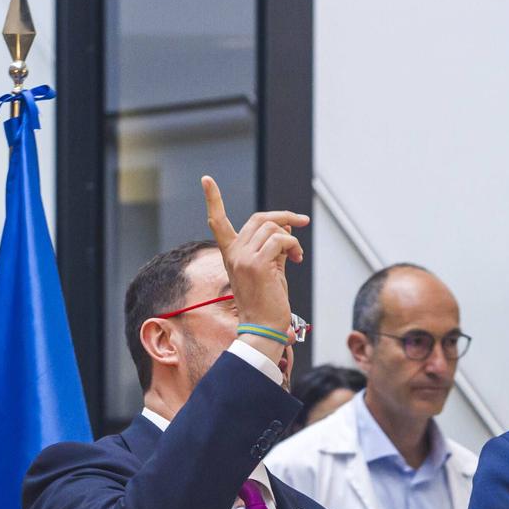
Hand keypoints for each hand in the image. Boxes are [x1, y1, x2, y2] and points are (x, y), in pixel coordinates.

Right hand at [201, 175, 306, 340]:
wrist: (264, 328)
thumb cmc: (268, 303)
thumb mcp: (270, 269)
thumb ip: (274, 247)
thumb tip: (286, 226)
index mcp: (231, 254)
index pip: (217, 221)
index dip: (212, 199)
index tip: (206, 179)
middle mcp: (233, 253)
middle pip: (259, 218)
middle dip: (284, 216)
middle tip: (302, 223)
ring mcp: (243, 258)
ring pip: (272, 228)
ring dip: (291, 238)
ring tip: (297, 256)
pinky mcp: (257, 264)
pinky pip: (281, 240)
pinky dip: (293, 245)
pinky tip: (297, 259)